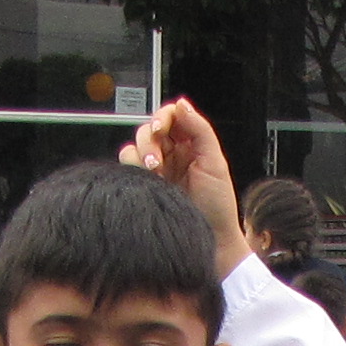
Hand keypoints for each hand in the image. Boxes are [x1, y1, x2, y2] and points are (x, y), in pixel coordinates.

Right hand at [121, 99, 249, 275]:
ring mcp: (157, 170)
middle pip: (149, 130)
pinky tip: (147, 180)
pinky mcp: (145, 185)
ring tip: (154, 172)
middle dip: (149, 140)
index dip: (163, 118)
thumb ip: (199, 130)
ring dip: (140, 154)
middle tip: (157, 160)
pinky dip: (132, 166)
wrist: (209, 241)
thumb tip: (181, 104)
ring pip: (135, 146)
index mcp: (191, 144)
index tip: (160, 129)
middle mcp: (172, 154)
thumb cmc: (217, 206)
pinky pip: (128, 165)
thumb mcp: (214, 163)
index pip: (171, 118)